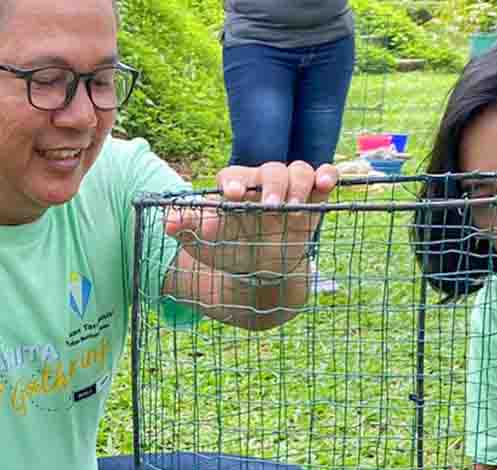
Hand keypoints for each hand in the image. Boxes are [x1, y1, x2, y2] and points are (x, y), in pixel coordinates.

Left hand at [163, 161, 340, 277]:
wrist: (259, 272)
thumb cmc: (228, 251)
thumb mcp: (203, 244)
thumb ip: (187, 229)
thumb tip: (169, 222)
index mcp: (236, 189)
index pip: (234, 176)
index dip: (234, 183)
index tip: (233, 196)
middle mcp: (262, 184)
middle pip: (270, 170)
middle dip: (270, 186)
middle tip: (269, 209)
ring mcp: (289, 191)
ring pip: (298, 170)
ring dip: (299, 184)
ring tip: (295, 207)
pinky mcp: (313, 200)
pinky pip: (323, 177)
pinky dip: (327, 176)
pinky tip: (327, 184)